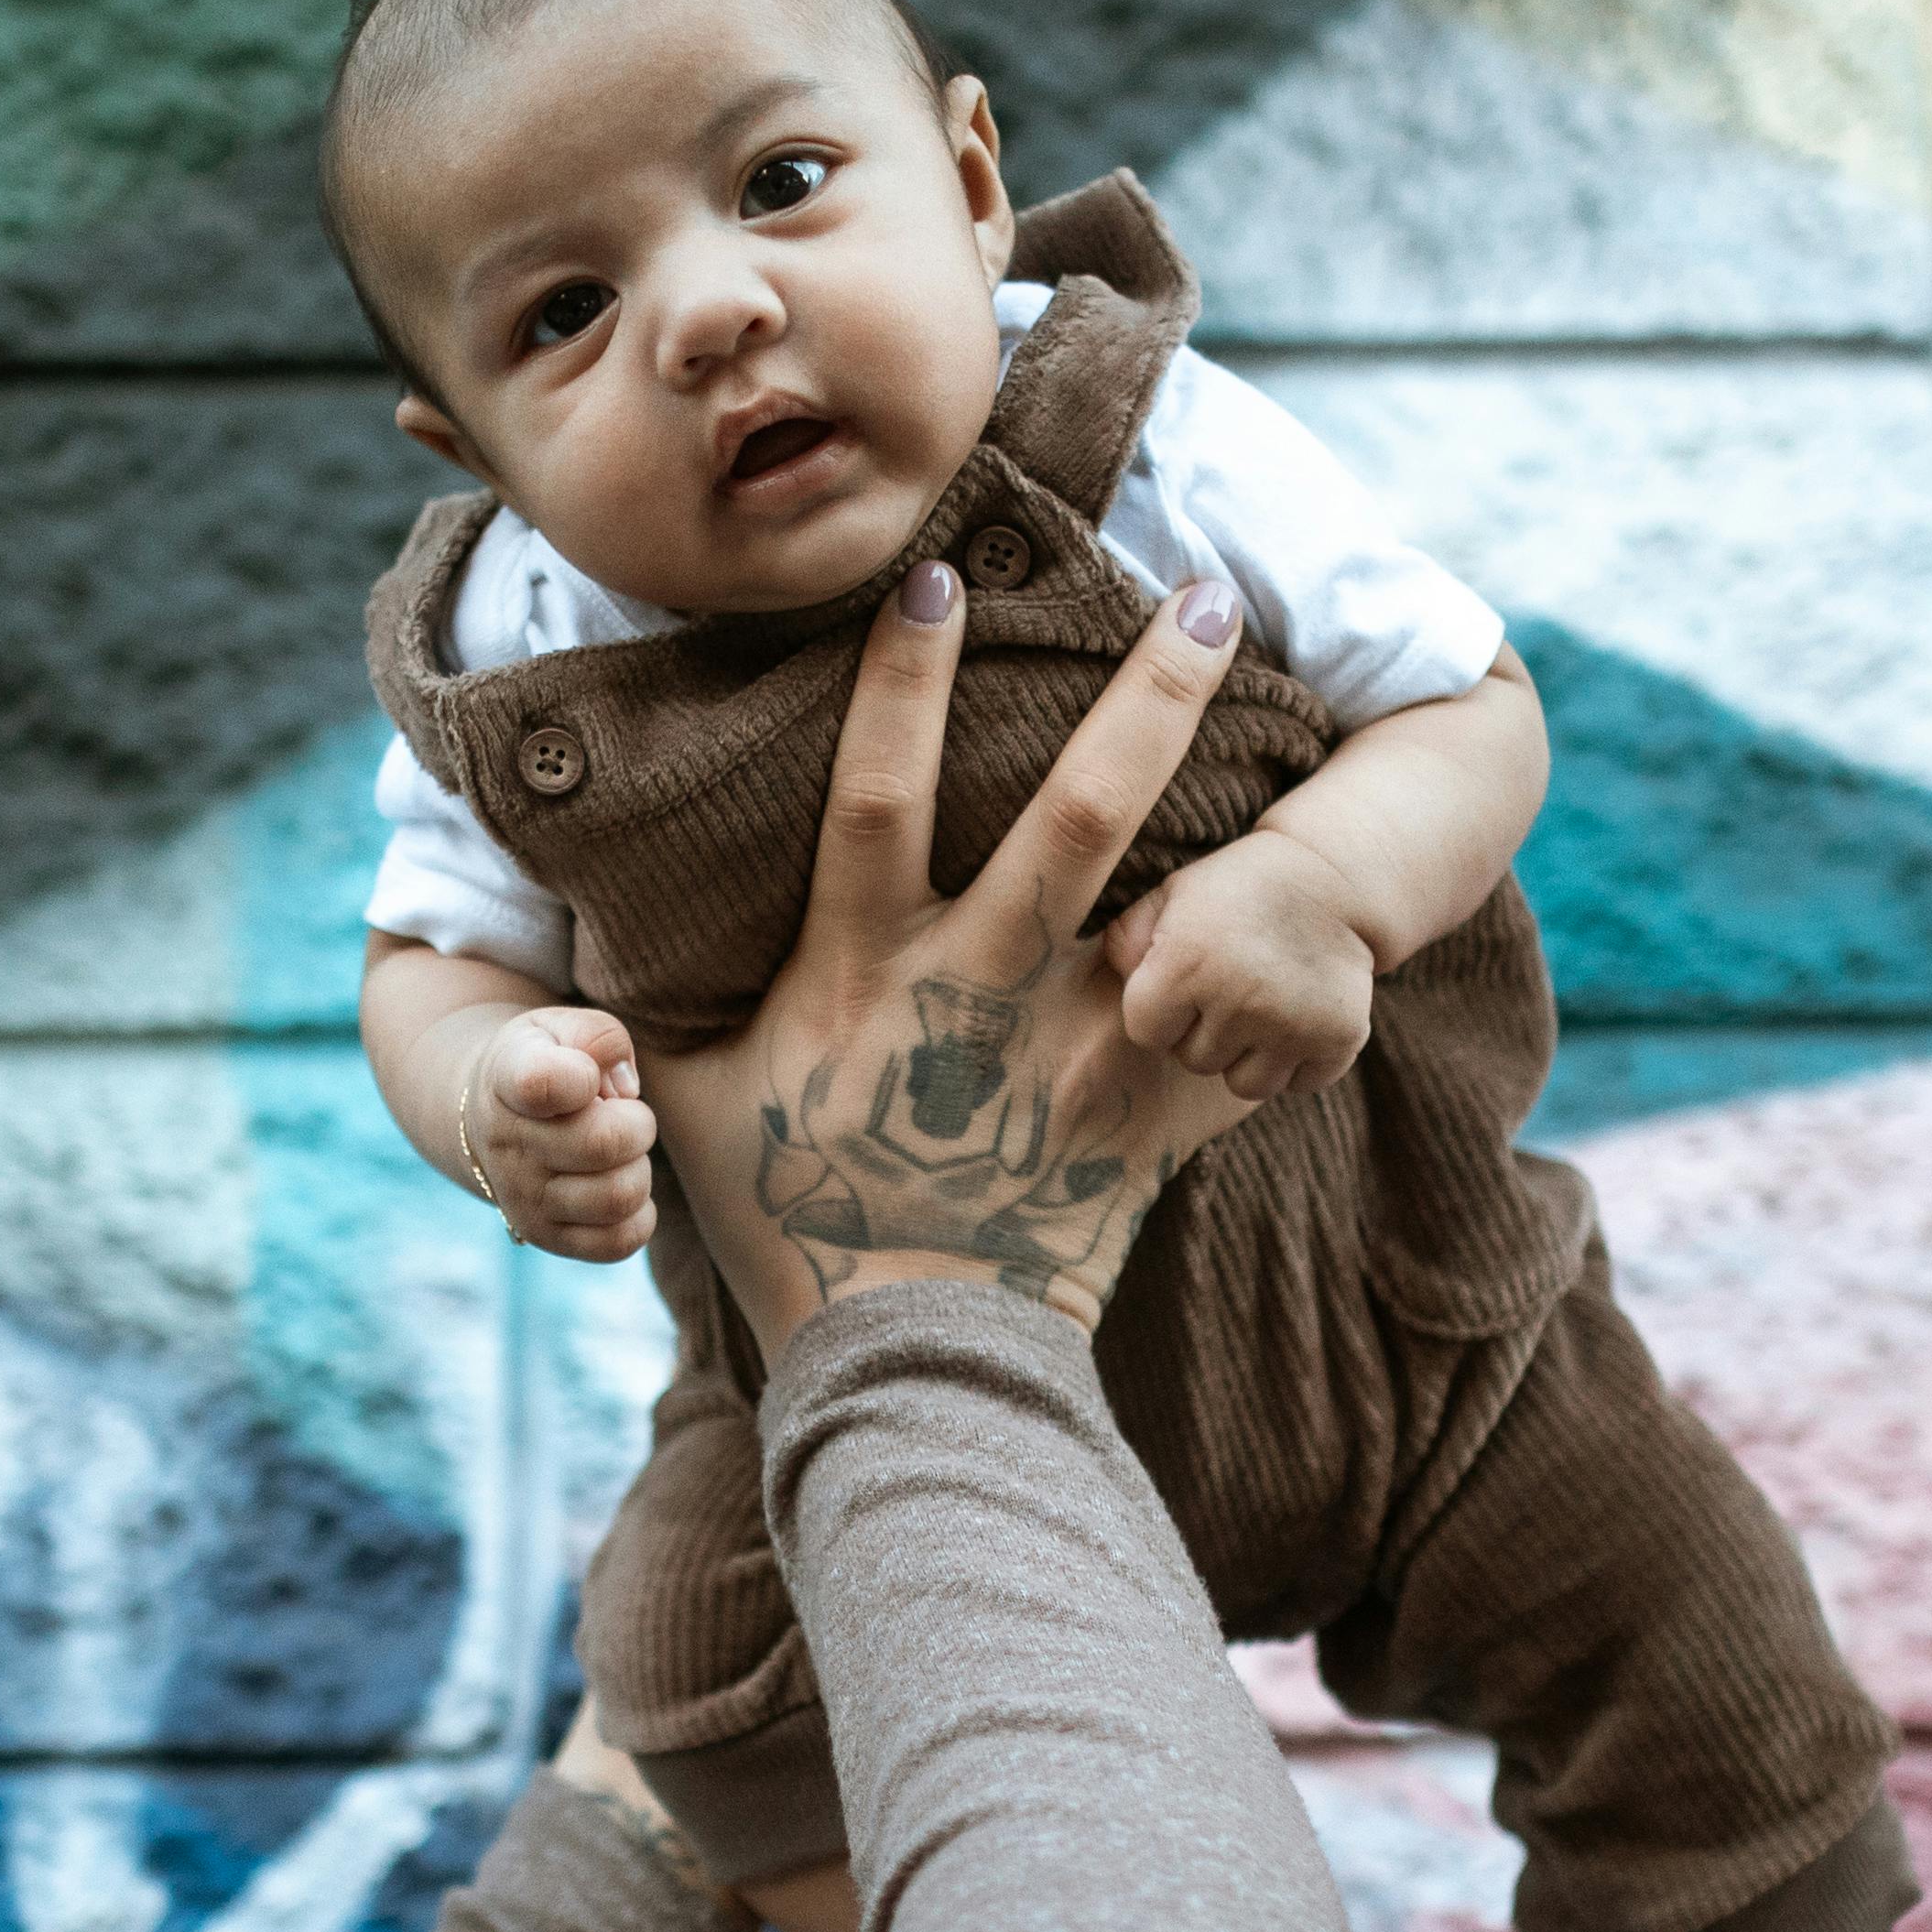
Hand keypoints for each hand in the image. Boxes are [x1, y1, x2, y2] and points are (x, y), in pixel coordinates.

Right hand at [463, 1005, 654, 1259]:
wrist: (495, 1116)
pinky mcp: (548, 1238)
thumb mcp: (563, 1027)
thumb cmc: (547, 1062)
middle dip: (636, 1123)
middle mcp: (508, 1145)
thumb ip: (600, 1037)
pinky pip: (620, 1241)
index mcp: (508, 1079)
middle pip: (605, 1144)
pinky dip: (638, 1214)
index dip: (581, 1077)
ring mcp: (524, 1199)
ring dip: (638, 1169)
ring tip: (618, 1153)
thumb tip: (625, 1089)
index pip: (541, 1083)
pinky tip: (617, 1184)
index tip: (586, 1076)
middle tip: (623, 1115)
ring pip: (619, 1196)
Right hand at [637, 563, 1275, 1341]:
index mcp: (860, 965)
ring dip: (1232, 808)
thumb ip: (648, 996)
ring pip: (1168, 899)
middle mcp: (974, 988)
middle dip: (1144, 699)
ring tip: (1306, 740)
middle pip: (1072, 818)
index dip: (902, 680)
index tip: (937, 576)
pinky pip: (1232, 1031)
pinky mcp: (1142, 1118)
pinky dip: (1289, 976)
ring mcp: (1069, 1051)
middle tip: (1211, 596)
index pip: (871, 789)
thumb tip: (587, 909)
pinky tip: (1344, 899)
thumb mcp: (683, 1096)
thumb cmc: (784, 1216)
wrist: (900, 1355)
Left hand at [1104, 827, 1375, 1102]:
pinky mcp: (1338, 1039)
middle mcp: (1239, 997)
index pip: (1146, 1033)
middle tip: (1232, 983)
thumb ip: (1126, 941)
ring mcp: (1293, 1023)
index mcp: (1187, 963)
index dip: (1161, 1010)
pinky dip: (1299, 1061)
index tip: (1185, 980)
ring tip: (1263, 1005)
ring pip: (1246, 1085)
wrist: (1332, 878)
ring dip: (1250, 1055)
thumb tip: (1115, 982)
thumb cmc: (1236, 890)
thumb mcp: (1172, 896)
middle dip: (1205, 1031)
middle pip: (1195, 1061)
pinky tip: (1299, 1015)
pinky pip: (1298, 1084)